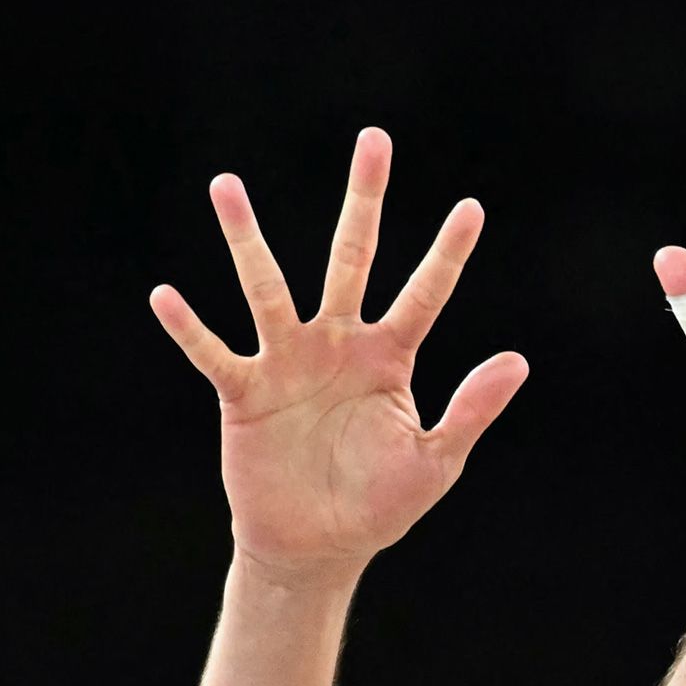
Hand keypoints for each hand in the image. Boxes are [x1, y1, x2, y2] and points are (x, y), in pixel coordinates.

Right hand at [149, 128, 526, 583]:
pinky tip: (167, 296)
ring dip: (247, 240)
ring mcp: (288, 362)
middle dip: (364, 202)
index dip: (448, 254)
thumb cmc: (381, 502)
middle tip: (375, 140)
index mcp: (390, 357)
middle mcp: (338, 343)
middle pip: (352, 258)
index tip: (472, 207)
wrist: (320, 544)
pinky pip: (215, 353)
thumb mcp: (437, 459)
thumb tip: (518, 360)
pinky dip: (192, 329)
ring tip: (226, 186)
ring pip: (268, 288)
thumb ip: (472, 409)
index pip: (425, 294)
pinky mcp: (245, 393)